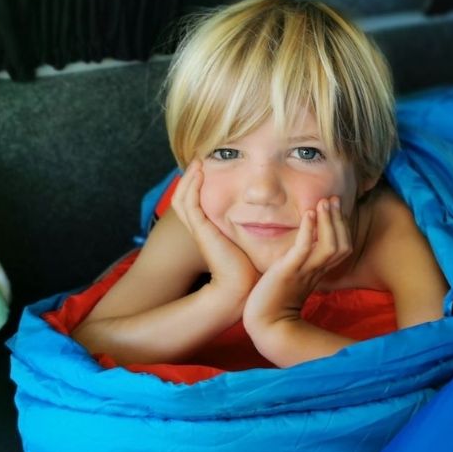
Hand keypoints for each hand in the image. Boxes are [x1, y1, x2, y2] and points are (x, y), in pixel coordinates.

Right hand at [171, 160, 259, 300]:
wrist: (241, 290)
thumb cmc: (250, 270)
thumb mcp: (250, 243)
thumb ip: (253, 230)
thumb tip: (270, 218)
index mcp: (209, 231)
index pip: (195, 204)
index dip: (197, 186)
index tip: (208, 168)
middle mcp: (200, 229)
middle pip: (182, 198)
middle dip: (189, 178)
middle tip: (198, 160)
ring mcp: (199, 230)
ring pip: (182, 198)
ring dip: (188, 178)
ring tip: (197, 162)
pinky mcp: (202, 232)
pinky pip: (190, 204)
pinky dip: (192, 187)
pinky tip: (199, 173)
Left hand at [243, 196, 351, 334]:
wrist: (265, 324)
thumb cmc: (274, 301)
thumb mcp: (291, 277)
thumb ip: (299, 263)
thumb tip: (299, 247)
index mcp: (319, 272)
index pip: (341, 247)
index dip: (342, 226)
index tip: (335, 207)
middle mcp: (316, 270)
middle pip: (342, 244)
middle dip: (339, 220)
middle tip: (333, 199)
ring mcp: (304, 271)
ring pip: (330, 245)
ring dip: (328, 221)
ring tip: (323, 202)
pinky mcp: (289, 271)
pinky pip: (304, 249)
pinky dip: (308, 230)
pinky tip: (308, 214)